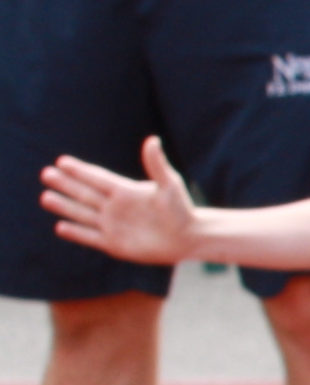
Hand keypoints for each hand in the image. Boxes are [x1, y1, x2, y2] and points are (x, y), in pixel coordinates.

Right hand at [40, 137, 202, 264]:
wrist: (189, 238)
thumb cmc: (182, 210)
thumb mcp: (169, 185)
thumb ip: (156, 164)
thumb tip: (152, 140)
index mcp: (125, 191)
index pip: (97, 178)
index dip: (81, 170)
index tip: (62, 161)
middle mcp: (115, 207)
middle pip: (85, 193)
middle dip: (66, 184)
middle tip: (46, 174)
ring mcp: (113, 225)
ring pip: (83, 213)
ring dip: (64, 206)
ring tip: (45, 197)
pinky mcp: (114, 244)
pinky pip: (90, 237)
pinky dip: (76, 232)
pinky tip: (60, 226)